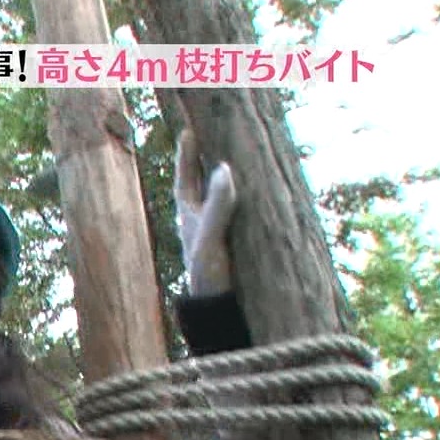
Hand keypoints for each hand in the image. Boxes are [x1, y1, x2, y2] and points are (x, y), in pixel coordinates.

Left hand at [174, 128, 237, 296]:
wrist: (220, 308)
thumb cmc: (208, 274)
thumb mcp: (211, 237)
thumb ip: (217, 205)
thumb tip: (224, 169)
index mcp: (188, 215)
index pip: (184, 178)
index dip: (185, 155)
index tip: (187, 131)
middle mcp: (200, 218)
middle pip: (201, 181)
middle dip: (204, 158)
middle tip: (211, 132)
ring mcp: (217, 228)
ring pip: (220, 193)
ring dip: (225, 173)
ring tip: (234, 151)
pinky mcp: (234, 238)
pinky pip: (237, 208)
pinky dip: (243, 193)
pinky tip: (255, 187)